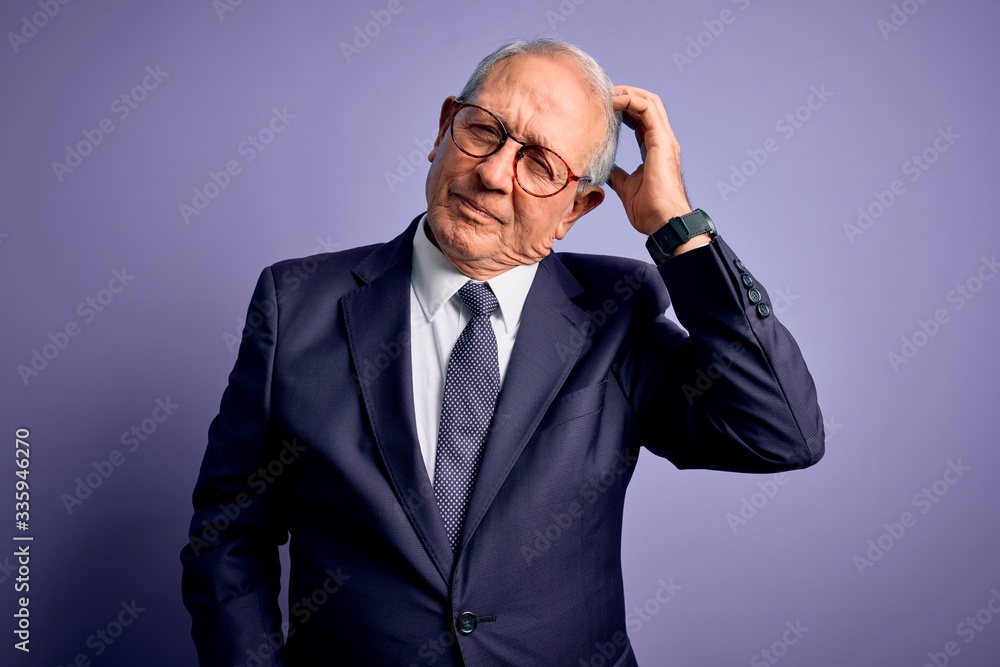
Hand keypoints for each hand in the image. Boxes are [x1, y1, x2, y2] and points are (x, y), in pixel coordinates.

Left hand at [607, 86, 693, 235]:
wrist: (663, 221)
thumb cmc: (650, 210)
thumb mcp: (626, 188)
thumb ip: (618, 175)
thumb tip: (605, 170)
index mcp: (654, 149)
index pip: (640, 119)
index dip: (623, 108)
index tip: (603, 107)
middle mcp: (662, 140)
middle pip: (646, 104)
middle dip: (625, 94)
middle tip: (603, 95)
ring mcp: (664, 139)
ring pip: (648, 101)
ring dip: (626, 93)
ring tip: (607, 94)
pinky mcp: (662, 141)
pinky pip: (646, 109)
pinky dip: (629, 100)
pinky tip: (612, 102)